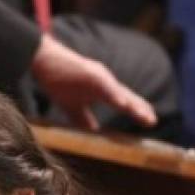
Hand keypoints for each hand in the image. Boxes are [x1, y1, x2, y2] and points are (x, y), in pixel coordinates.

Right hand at [30, 33, 155, 129]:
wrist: (42, 60)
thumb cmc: (56, 79)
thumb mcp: (72, 105)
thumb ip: (83, 118)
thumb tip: (93, 133)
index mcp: (101, 89)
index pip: (122, 101)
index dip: (136, 111)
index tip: (149, 122)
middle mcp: (104, 81)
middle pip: (126, 97)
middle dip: (140, 109)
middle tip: (152, 122)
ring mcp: (97, 76)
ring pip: (120, 92)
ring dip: (133, 105)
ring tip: (145, 116)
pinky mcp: (88, 73)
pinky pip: (104, 85)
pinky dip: (114, 94)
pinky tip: (123, 104)